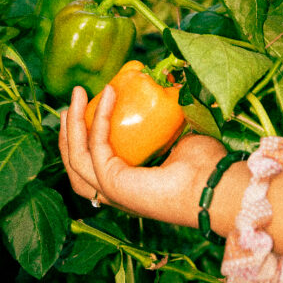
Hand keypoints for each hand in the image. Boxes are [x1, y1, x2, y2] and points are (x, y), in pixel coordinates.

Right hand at [58, 85, 225, 226]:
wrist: (214, 184)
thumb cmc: (205, 166)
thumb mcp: (178, 136)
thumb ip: (164, 122)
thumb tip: (167, 89)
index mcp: (130, 186)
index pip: (93, 167)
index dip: (82, 140)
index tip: (83, 109)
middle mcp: (116, 193)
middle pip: (76, 165)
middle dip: (68, 132)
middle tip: (70, 103)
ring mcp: (112, 192)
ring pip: (76, 159)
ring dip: (71, 125)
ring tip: (75, 96)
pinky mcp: (113, 183)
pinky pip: (97, 146)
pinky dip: (99, 118)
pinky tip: (107, 94)